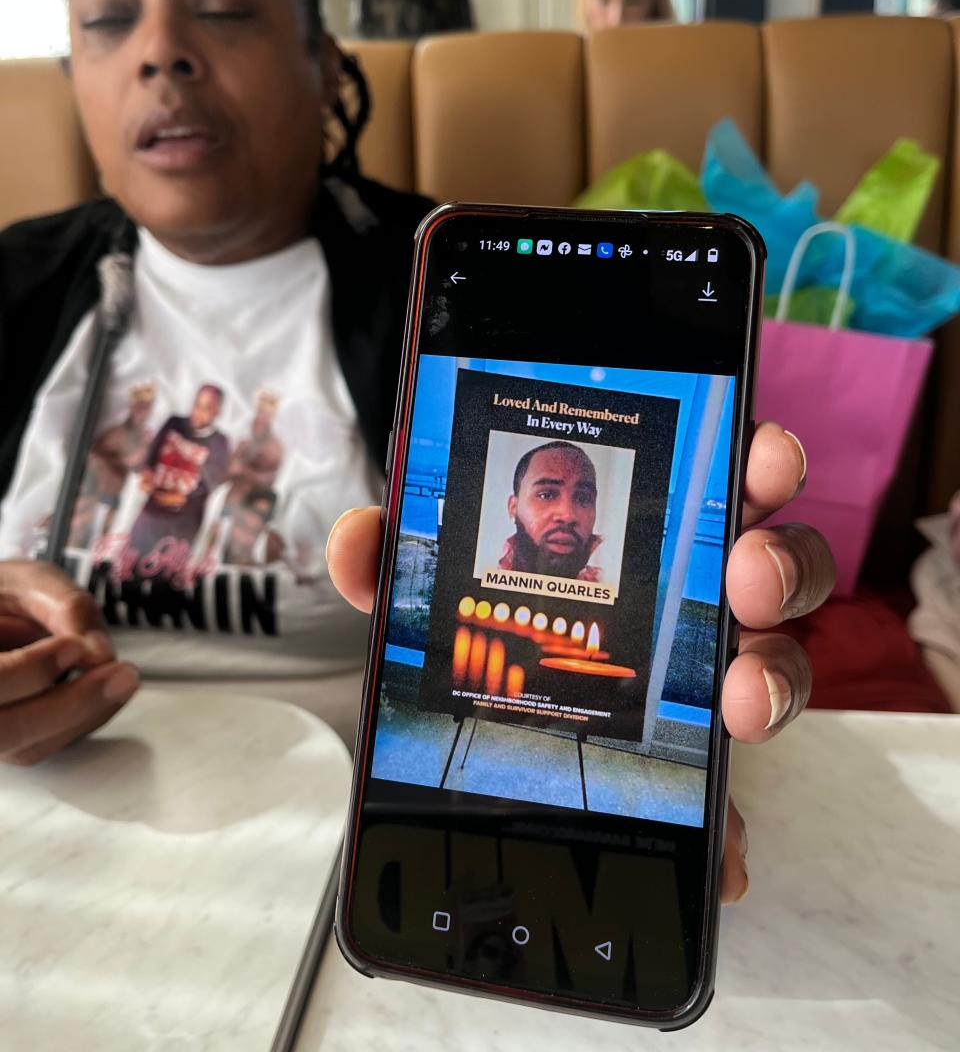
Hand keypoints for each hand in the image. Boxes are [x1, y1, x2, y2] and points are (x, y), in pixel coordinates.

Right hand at [0, 559, 139, 764]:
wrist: (2, 612)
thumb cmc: (7, 593)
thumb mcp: (32, 582)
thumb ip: (66, 608)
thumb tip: (99, 654)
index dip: (29, 670)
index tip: (74, 647)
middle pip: (6, 729)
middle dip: (68, 705)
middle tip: (120, 674)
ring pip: (28, 746)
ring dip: (85, 714)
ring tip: (123, 676)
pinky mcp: (13, 740)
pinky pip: (47, 744)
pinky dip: (85, 719)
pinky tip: (108, 687)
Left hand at [326, 422, 833, 904]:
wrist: (477, 730)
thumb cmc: (483, 624)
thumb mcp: (432, 583)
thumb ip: (396, 552)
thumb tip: (361, 539)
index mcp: (650, 532)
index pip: (724, 478)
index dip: (760, 462)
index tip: (764, 461)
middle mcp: (691, 599)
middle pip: (776, 566)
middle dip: (781, 563)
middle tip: (747, 578)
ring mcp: (701, 680)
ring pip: (777, 666)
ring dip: (772, 678)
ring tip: (740, 704)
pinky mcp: (690, 765)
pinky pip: (730, 795)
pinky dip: (729, 826)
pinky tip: (723, 856)